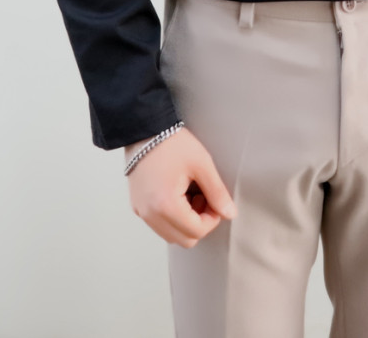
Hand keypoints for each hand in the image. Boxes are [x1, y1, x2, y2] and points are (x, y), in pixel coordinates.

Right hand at [125, 126, 237, 246]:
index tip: (215, 200)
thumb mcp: (202, 164)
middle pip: (184, 240)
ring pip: (171, 235)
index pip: (196, 232)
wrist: (145, 129)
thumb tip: (230, 213)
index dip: (212, 219)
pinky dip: (172, 217)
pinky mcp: (137, 206)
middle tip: (204, 197)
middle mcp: (149, 214)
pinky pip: (159, 224)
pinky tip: (178, 193)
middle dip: (199, 223)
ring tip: (190, 193)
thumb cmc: (173, 143)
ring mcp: (141, 211)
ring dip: (186, 221)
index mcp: (165, 205)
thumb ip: (217, 192)